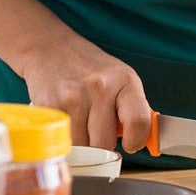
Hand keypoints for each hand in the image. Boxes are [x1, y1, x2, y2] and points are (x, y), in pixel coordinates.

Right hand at [18, 36, 152, 151]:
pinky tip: (65, 120)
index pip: (138, 121)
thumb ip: (133, 108)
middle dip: (101, 143)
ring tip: (78, 120)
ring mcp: (74, 97)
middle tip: (95, 129)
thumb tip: (144, 140)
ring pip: (82, 146)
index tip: (131, 144)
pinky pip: (62, 140)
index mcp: (126, 80)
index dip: (136, 140)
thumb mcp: (120, 80)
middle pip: (105, 143)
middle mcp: (101, 88)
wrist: (50, 48)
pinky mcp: (50, 106)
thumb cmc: (89, 68)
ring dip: (80, 142)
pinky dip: (63, 137)